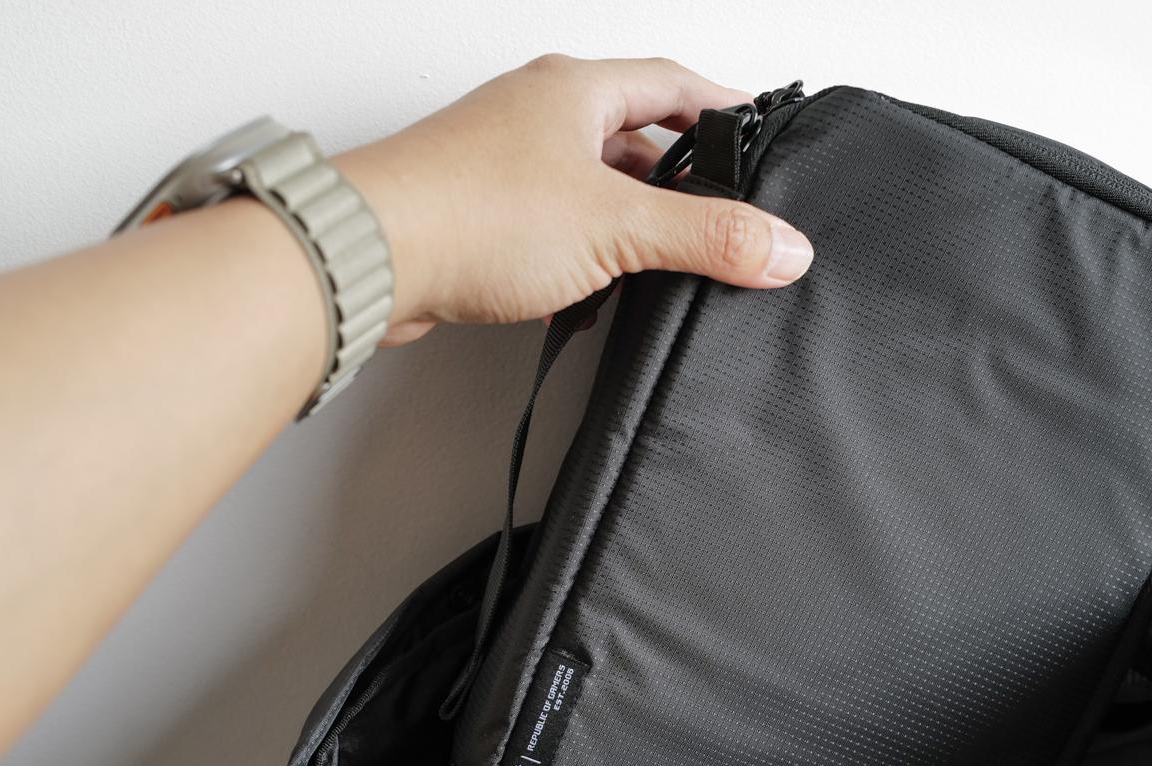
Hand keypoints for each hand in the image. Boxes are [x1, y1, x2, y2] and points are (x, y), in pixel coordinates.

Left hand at [331, 55, 815, 344]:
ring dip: (624, 229)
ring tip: (656, 267)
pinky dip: (578, 262)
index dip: (724, 108)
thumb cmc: (467, 211)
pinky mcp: (474, 216)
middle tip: (718, 219)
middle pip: (631, 138)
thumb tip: (781, 246)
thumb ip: (707, 237)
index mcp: (573, 89)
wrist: (370, 257)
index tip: (759, 132)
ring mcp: (500, 164)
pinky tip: (588, 298)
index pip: (673, 83)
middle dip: (677, 184)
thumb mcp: (618, 225)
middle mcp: (534, 115)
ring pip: (587, 189)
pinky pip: (547, 232)